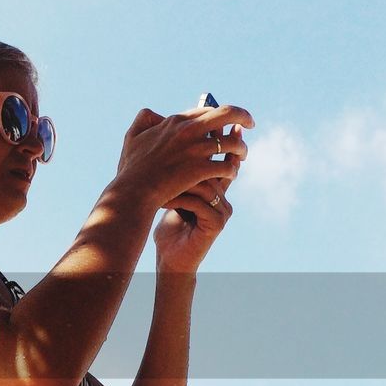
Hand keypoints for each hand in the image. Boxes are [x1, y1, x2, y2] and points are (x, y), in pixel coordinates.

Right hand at [115, 103, 252, 210]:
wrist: (134, 191)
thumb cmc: (131, 169)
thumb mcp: (132, 137)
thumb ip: (143, 120)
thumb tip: (155, 113)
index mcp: (175, 121)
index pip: (206, 110)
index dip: (220, 114)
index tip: (227, 120)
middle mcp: (189, 130)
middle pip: (227, 114)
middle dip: (243, 116)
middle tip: (250, 123)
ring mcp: (196, 149)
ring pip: (232, 143)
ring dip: (241, 149)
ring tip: (242, 156)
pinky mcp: (201, 169)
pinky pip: (227, 166)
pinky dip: (232, 170)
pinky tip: (231, 175)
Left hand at [153, 126, 244, 272]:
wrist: (172, 258)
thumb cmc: (171, 226)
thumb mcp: (175, 195)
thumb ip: (179, 174)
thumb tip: (170, 141)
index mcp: (216, 190)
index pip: (220, 161)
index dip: (213, 144)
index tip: (201, 127)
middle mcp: (224, 198)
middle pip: (216, 168)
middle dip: (197, 156)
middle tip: (180, 143)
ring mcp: (223, 211)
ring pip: (206, 184)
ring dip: (181, 180)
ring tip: (161, 177)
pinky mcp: (217, 224)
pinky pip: (200, 203)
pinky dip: (180, 199)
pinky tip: (164, 198)